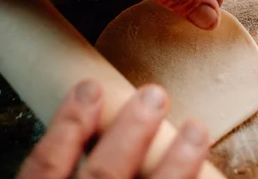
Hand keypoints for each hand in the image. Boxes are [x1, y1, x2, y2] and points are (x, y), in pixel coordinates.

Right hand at [18, 80, 208, 178]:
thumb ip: (65, 164)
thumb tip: (90, 108)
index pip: (46, 168)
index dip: (67, 125)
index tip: (89, 87)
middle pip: (103, 177)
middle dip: (130, 133)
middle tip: (154, 94)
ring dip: (176, 165)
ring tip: (196, 130)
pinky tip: (212, 176)